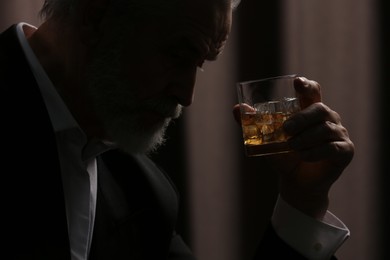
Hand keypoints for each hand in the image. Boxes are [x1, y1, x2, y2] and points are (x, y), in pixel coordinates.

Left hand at [233, 77, 354, 218]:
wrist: (295, 183)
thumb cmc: (284, 157)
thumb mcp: (267, 140)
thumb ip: (254, 124)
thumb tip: (237, 109)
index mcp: (310, 111)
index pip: (313, 92)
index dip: (307, 85)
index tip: (297, 83)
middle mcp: (328, 119)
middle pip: (320, 109)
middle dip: (302, 118)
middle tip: (286, 130)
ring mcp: (339, 134)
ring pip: (325, 129)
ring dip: (305, 138)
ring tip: (291, 148)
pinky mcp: (345, 151)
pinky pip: (333, 147)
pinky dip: (315, 152)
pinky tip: (303, 157)